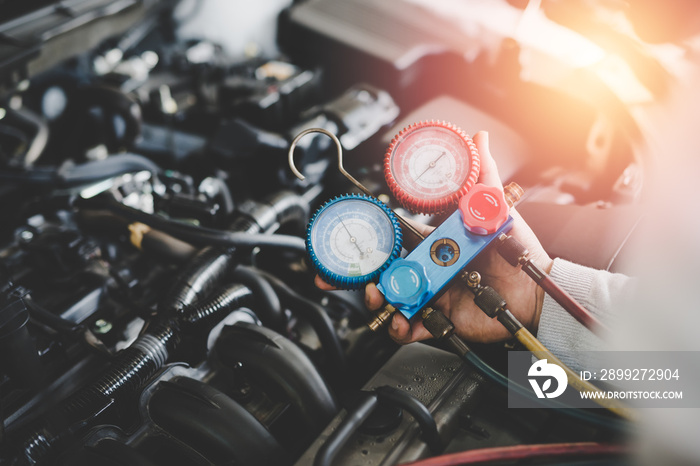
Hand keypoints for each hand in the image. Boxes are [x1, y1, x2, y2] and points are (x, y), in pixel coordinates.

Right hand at [315, 131, 552, 343]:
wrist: (535, 289)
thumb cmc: (516, 250)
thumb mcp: (496, 207)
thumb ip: (484, 174)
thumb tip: (478, 138)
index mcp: (435, 243)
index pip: (396, 238)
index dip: (374, 239)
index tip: (357, 240)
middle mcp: (428, 268)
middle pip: (385, 271)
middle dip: (362, 275)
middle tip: (352, 278)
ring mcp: (432, 294)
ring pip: (392, 298)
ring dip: (377, 299)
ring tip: (379, 297)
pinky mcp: (439, 320)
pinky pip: (411, 327)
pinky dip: (401, 328)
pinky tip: (402, 322)